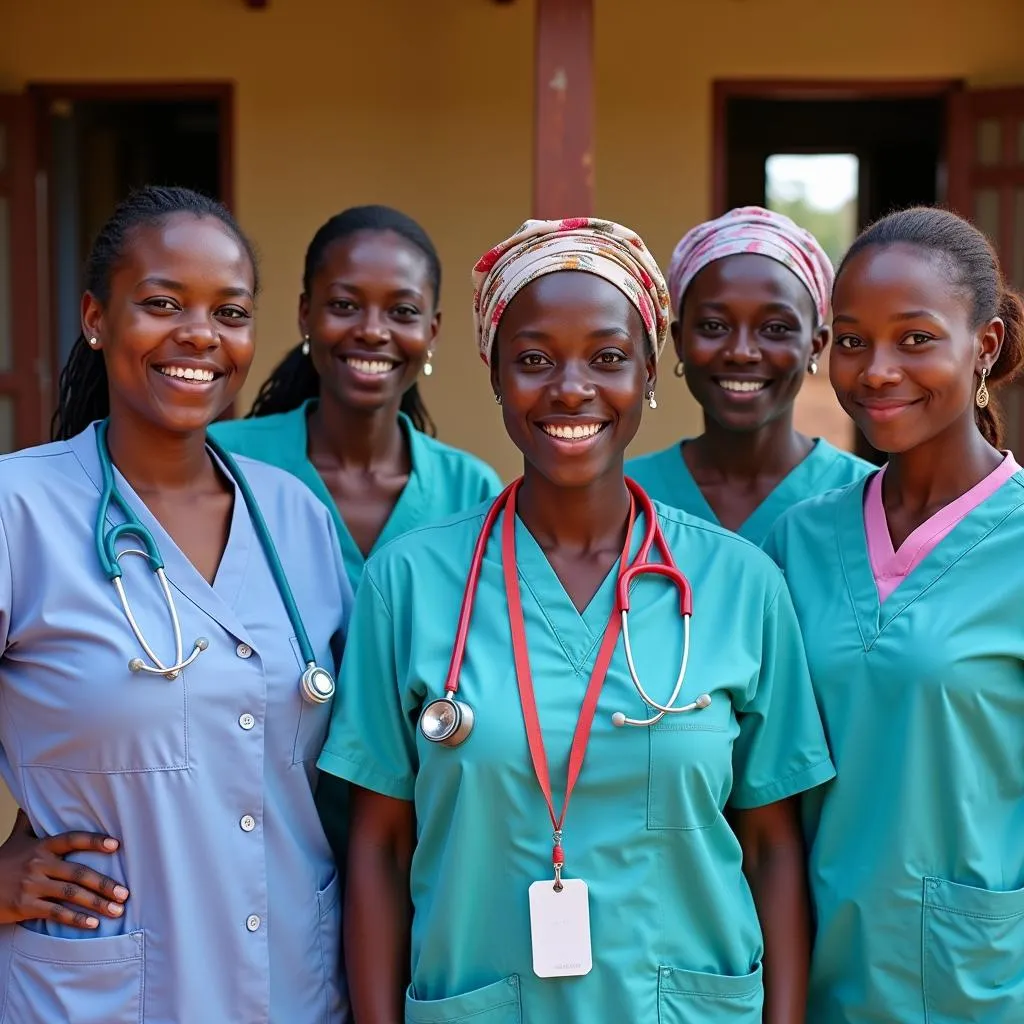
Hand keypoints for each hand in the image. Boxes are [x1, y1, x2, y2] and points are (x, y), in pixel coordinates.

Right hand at [0, 811, 128, 928]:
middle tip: (125, 893)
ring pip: (71, 894)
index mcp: (41, 846)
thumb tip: (29, 804)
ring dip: (96, 903)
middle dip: (104, 884)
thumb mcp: (15, 839)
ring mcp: (32, 886)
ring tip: (116, 910)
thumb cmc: (1, 862)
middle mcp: (39, 864)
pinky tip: (93, 924)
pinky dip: (75, 919)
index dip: (94, 841)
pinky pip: (55, 913)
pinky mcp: (25, 906)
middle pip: (78, 872)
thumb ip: (27, 823)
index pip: (72, 839)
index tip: (116, 845)